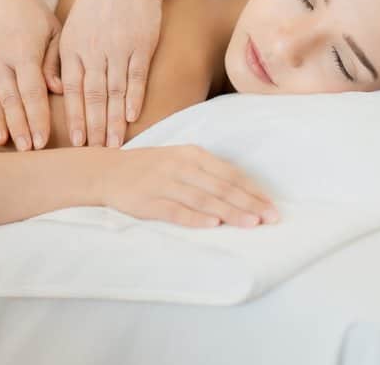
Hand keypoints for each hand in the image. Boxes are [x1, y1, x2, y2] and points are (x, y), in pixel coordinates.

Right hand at [0, 0, 62, 151]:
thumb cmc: (31, 12)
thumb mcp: (52, 30)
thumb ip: (55, 61)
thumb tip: (58, 90)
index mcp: (24, 52)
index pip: (33, 93)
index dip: (38, 118)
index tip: (43, 141)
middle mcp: (0, 59)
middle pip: (11, 101)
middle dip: (20, 128)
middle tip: (27, 152)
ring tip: (2, 143)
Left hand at [59, 0, 162, 147]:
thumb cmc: (97, 3)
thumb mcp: (70, 28)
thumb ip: (61, 59)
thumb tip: (55, 89)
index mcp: (72, 49)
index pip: (70, 91)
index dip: (73, 119)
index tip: (75, 143)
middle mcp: (92, 51)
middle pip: (91, 97)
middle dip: (92, 127)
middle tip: (94, 153)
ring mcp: (117, 48)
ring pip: (113, 91)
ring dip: (113, 120)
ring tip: (114, 144)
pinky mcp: (140, 43)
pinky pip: (135, 75)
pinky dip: (133, 97)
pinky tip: (132, 116)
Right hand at [99, 145, 280, 227]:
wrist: (107, 171)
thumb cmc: (152, 168)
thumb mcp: (180, 160)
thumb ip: (208, 173)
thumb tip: (243, 193)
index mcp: (192, 154)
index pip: (229, 173)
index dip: (252, 190)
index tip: (271, 205)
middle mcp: (181, 166)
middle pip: (221, 186)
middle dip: (249, 203)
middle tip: (270, 218)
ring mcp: (164, 183)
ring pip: (203, 198)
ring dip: (229, 211)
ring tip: (251, 223)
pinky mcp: (147, 201)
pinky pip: (175, 211)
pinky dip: (195, 218)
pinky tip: (212, 224)